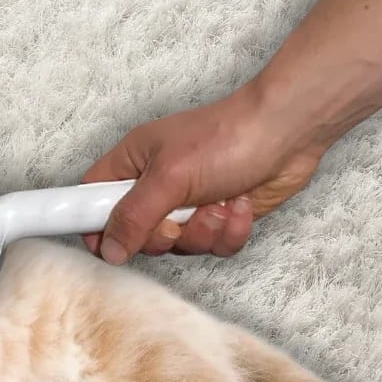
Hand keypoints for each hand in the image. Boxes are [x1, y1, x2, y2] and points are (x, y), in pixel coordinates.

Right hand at [81, 84, 324, 262]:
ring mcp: (188, 203)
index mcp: (132, 164)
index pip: (92, 201)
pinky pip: (212, 247)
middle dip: (164, 235)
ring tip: (219, 204)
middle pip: (137, 236)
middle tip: (178, 219)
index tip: (107, 244)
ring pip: (178, 246)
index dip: (96, 226)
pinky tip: (240, 206)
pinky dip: (229, 233)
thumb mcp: (169, 177)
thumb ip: (133, 216)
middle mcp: (156, 185)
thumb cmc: (228, 136)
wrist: (289, 133)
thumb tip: (109, 248)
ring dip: (203, 232)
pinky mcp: (218, 218)